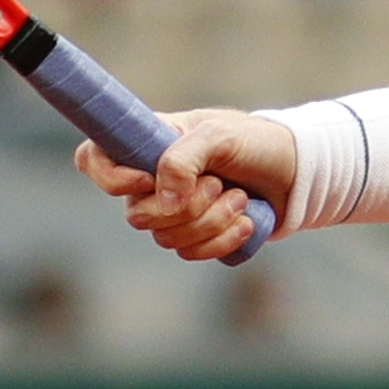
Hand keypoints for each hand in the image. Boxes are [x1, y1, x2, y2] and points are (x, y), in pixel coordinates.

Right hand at [74, 109, 291, 262]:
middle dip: (187, 205)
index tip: (146, 179)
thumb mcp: (219, 136)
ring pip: (168, 238)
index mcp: (147, 145)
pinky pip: (192, 253)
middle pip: (137, 215)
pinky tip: (246, 221)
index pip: (93, 160)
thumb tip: (163, 202)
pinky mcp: (197, 237)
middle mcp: (152, 181)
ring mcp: (173, 212)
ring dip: (212, 220)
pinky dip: (222, 239)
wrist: (295, 172)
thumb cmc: (254, 142)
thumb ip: (184, 159)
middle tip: (219, 183)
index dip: (110, 178)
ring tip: (239, 197)